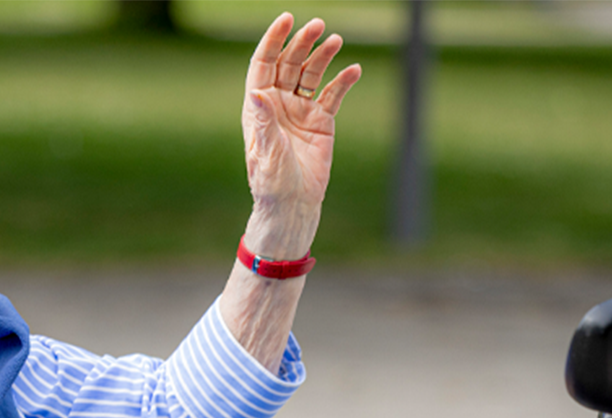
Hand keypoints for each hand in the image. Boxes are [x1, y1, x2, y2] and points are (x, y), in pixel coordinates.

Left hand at [241, 13, 360, 257]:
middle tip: (317, 26)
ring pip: (312, 74)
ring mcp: (301, 110)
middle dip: (301, 43)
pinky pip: (334, 94)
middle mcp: (278, 104)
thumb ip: (263, 122)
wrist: (294, 205)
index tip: (286, 20)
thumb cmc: (271, 182)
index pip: (264, 64)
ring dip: (323, 55)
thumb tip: (257, 93)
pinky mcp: (322, 122)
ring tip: (335, 40)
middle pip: (290, 63)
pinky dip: (344, 80)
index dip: (273, 40)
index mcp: (258, 106)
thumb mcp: (266, 152)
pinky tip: (354, 69)